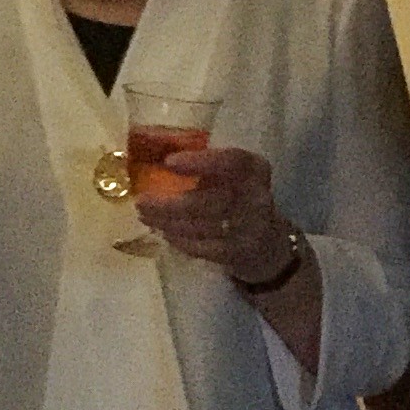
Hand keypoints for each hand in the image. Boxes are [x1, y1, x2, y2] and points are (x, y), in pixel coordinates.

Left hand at [136, 142, 301, 284]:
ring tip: (146, 216)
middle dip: (170, 204)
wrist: (268, 244)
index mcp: (255, 170)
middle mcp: (258, 197)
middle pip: (211, 200)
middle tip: (141, 202)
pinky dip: (181, 241)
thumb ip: (203, 167)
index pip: (233, 161)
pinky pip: (204, 248)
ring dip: (168, 222)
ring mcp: (252, 228)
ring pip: (204, 226)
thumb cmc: (237, 200)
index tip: (169, 162)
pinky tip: (165, 233)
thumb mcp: (230, 177)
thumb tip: (152, 156)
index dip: (201, 161)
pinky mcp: (241, 253)